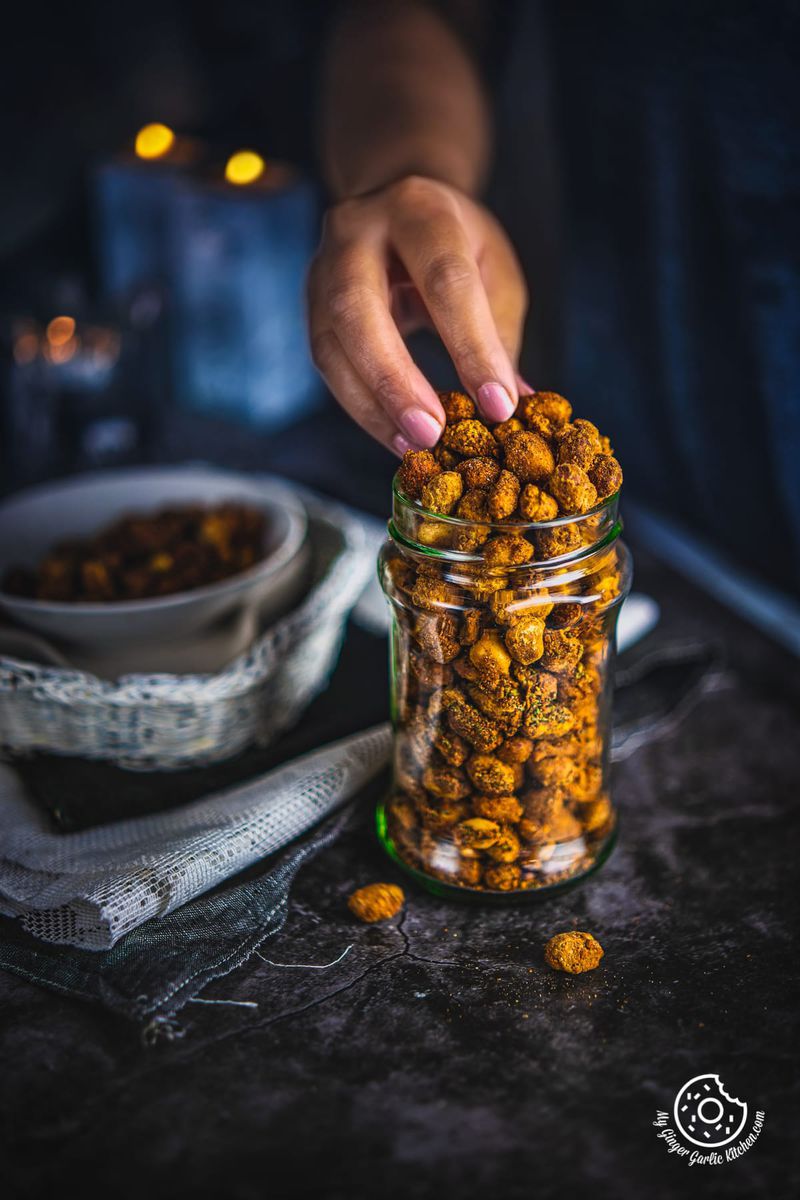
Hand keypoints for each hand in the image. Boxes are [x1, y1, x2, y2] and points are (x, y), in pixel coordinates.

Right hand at [307, 175, 528, 453]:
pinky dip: (363, 408)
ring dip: (372, 405)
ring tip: (414, 446)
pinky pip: (328, 366)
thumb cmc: (456, 244)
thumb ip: (500, 333)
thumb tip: (519, 403)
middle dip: (395, 379)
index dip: (471, 346)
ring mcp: (322, 269)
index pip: (444, 280)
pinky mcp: (311, 309)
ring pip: (331, 345)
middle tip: (432, 434)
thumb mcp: (492, 270)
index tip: (499, 406)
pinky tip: (396, 437)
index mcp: (417, 208)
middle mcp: (356, 231)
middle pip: (359, 308)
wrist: (396, 207)